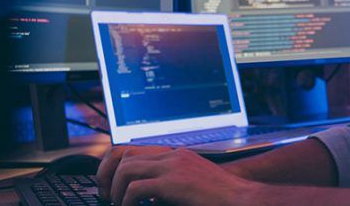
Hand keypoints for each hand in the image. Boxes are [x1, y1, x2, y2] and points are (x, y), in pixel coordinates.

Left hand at [97, 145, 259, 205]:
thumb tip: (148, 194)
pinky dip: (127, 201)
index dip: (117, 166)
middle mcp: (173, 156)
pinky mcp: (172, 183)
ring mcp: (173, 167)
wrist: (241, 198)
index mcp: (177, 154)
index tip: (112, 184)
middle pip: (126, 155)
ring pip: (126, 169)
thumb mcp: (193, 183)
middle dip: (109, 175)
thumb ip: (172, 182)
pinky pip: (136, 188)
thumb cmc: (221, 197)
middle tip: (107, 195)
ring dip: (116, 189)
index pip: (135, 149)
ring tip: (118, 203)